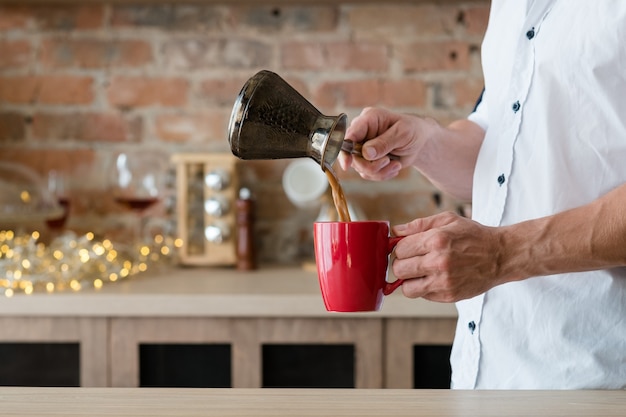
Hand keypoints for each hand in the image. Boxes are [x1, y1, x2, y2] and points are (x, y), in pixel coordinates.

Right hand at [339, 107, 436, 180]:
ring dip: (379, 171)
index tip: (347, 164)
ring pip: (360, 168)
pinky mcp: (367, 160)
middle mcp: (362, 133)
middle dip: (370, 165)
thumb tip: (366, 153)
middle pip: (352, 156)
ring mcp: (363, 148)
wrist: (420, 141)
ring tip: (395, 164)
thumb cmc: (413, 130)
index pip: (349, 135)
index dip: (345, 150)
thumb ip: (384, 142)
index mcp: (368, 119)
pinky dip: (382, 174)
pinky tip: (394, 166)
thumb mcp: (402, 133)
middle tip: (388, 162)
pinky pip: (368, 174)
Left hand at [391, 211, 505, 302]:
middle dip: (402, 264)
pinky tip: (435, 277)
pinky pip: (423, 296)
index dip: (400, 248)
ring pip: (407, 288)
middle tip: (412, 260)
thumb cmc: (474, 235)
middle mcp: (438, 262)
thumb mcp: (448, 220)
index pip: (399, 249)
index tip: (408, 248)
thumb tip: (396, 231)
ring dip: (409, 280)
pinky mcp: (449, 295)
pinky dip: (424, 288)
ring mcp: (444, 281)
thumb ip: (419, 224)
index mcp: (436, 240)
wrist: (501, 256)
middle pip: (399, 269)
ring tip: (420, 272)